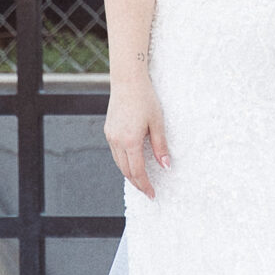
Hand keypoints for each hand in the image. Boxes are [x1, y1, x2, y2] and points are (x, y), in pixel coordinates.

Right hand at [105, 76, 169, 196]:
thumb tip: (166, 166)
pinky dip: (123, 162)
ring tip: (141, 180)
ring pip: (119, 163)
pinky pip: (115, 152)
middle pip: (126, 171)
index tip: (152, 194)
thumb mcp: (157, 123)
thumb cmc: (145, 98)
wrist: (127, 81)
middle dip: (137, 183)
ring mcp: (110, 136)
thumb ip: (160, 146)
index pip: (137, 171)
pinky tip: (132, 162)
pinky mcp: (108, 130)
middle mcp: (117, 141)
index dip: (145, 185)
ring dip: (129, 174)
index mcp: (130, 141)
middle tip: (148, 191)